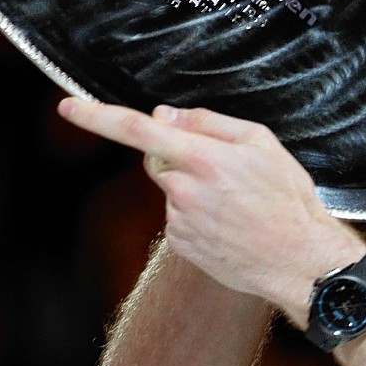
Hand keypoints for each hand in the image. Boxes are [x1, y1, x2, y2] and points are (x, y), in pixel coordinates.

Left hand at [57, 99, 365, 318]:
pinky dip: (197, 214)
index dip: (97, 116)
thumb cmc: (287, 198)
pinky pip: (178, 216)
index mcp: (202, 158)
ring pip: (171, 189)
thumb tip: (166, 115)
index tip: (68, 107)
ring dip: (194, 188)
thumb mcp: (263, 144)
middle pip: (158, 157)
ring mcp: (178, 219)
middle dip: (179, 155)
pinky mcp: (180, 243)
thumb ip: (210, 122)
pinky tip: (229, 223)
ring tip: (237, 204)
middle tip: (226, 171)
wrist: (298, 259)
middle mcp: (183, 189)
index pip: (137, 129)